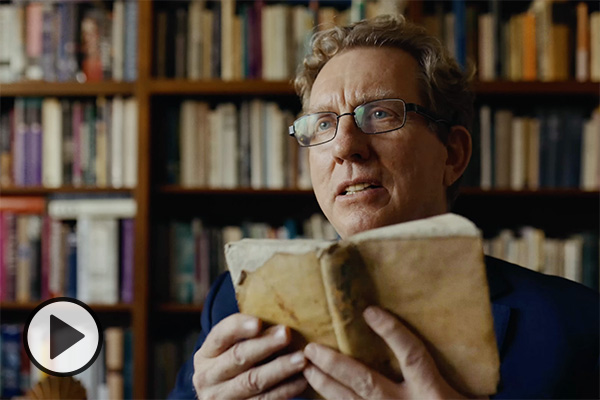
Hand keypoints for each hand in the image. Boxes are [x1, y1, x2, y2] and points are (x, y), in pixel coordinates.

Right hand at [192, 313, 307, 398]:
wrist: (219, 397)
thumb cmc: (231, 363)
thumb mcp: (227, 350)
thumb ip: (246, 336)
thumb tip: (279, 322)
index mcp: (206, 354)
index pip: (220, 335)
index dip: (239, 327)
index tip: (258, 322)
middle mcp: (208, 377)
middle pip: (238, 357)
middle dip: (265, 345)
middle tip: (286, 334)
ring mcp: (222, 397)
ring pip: (253, 381)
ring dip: (280, 369)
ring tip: (301, 358)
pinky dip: (285, 390)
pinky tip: (301, 380)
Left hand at [303, 306, 466, 398]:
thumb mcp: (468, 391)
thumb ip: (446, 370)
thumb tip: (437, 333)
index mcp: (433, 392)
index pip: (412, 356)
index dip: (391, 332)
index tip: (370, 311)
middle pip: (366, 383)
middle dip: (336, 365)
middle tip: (311, 348)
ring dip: (326, 385)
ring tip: (307, 368)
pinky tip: (316, 394)